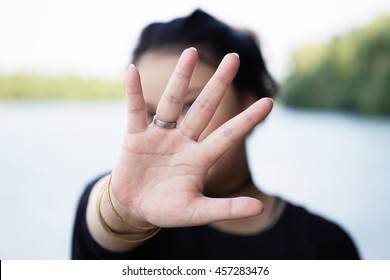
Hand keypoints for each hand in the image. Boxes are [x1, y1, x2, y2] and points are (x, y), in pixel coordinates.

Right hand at [110, 47, 272, 227]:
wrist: (136, 208)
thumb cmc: (167, 209)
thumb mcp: (196, 212)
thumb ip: (226, 209)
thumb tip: (260, 208)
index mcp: (200, 158)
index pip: (228, 135)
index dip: (247, 120)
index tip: (269, 101)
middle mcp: (183, 141)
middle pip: (204, 107)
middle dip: (218, 83)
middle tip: (233, 58)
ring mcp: (160, 136)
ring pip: (172, 102)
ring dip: (181, 77)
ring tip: (190, 51)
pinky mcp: (136, 137)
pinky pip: (135, 111)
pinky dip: (133, 93)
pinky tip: (133, 71)